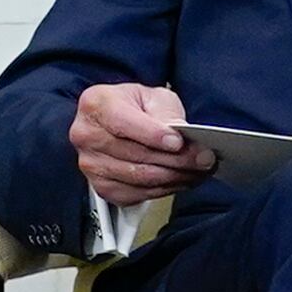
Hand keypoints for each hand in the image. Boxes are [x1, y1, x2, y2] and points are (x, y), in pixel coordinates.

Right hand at [70, 83, 214, 206]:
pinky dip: (164, 189)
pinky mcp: (101, 187)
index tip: (179, 142)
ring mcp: (91, 165)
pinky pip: (137, 194)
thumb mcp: (153, 97)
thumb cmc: (135, 107)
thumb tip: (181, 136)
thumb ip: (165, 114)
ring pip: (139, 177)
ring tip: (198, 170)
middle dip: (176, 159)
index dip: (153, 135)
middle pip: (135, 154)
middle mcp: (86, 136)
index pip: (124, 123)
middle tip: (204, 158)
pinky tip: (180, 179)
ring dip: (175, 176)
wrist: (117, 123)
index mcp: (96, 105)